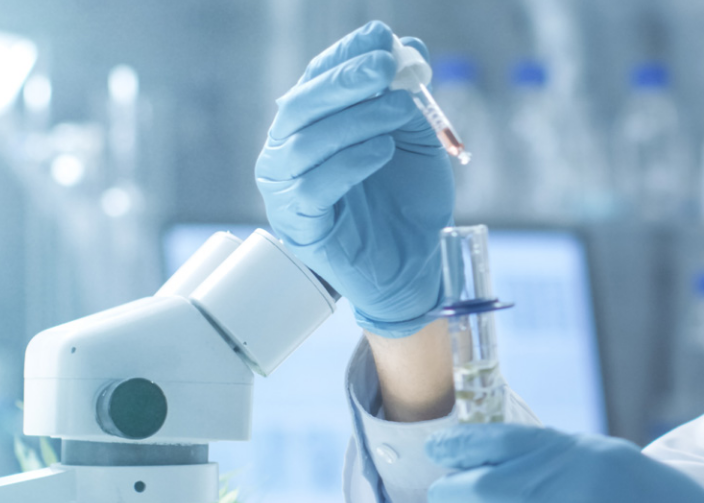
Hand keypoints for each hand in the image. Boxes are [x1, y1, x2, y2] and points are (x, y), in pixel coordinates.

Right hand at [255, 21, 451, 337]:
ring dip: (355, 119)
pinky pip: (313, 188)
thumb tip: (410, 48)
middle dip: (343, 81)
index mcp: (312, 125)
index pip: (316, 79)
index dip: (345, 55)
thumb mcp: (415, 139)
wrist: (417, 264)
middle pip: (300, 106)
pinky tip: (381, 150)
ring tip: (398, 109)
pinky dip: (349, 163)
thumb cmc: (408, 200)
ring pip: (304, 143)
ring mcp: (286, 190)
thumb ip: (407, 98)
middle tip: (384, 66)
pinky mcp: (300, 226)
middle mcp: (289, 152)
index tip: (380, 37)